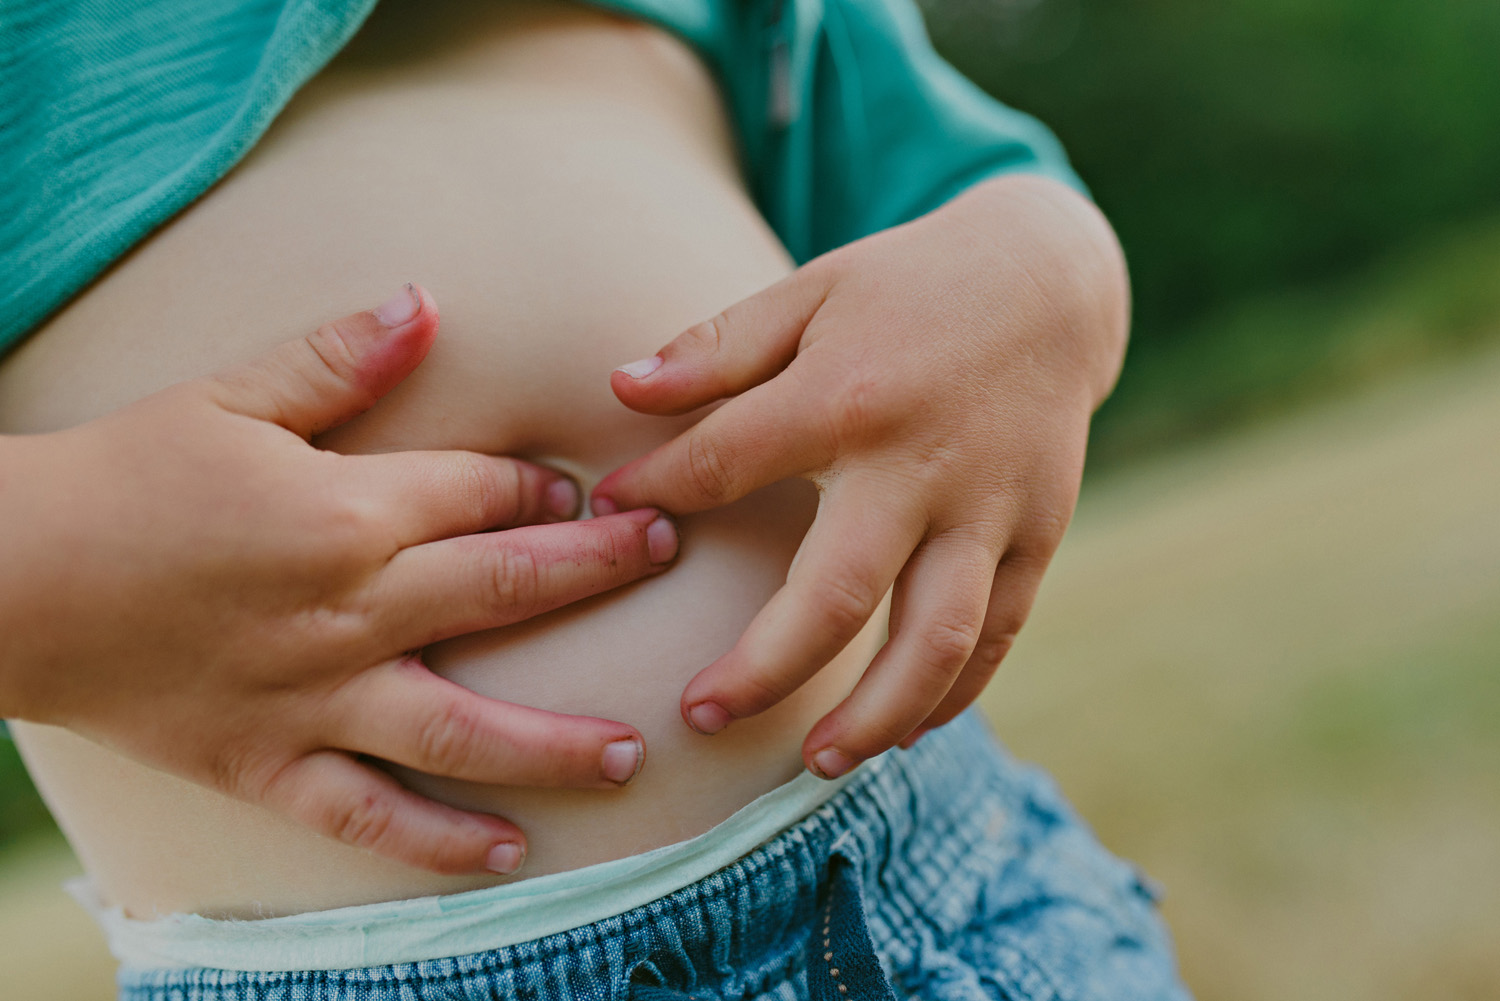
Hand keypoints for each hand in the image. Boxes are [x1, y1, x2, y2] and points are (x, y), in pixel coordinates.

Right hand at [0, 285, 678, 874]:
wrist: (5, 579)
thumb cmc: (122, 479)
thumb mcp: (228, 397)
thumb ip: (337, 357)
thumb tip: (426, 304)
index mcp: (349, 511)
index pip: (485, 495)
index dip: (550, 491)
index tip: (601, 493)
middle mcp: (352, 609)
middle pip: (508, 589)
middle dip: (600, 569)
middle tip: (666, 556)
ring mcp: (316, 697)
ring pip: (464, 728)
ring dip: (556, 741)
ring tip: (631, 752)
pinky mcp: (269, 763)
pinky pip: (368, 815)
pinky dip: (439, 841)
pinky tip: (509, 853)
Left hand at [591, 175, 1128, 776]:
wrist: (1048, 280)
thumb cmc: (908, 287)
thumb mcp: (809, 291)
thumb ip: (716, 346)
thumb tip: (619, 390)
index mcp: (847, 394)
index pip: (725, 464)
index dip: (658, 490)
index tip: (614, 514)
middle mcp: (919, 463)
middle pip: (837, 596)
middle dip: (763, 669)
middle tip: (699, 714)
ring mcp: (988, 507)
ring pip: (936, 639)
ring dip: (876, 714)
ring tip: (818, 761)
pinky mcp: (1038, 532)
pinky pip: (999, 632)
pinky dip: (954, 691)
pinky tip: (905, 728)